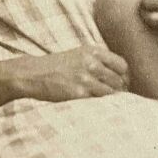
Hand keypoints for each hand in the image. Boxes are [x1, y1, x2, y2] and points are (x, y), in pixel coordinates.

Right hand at [12, 45, 129, 101]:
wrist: (33, 74)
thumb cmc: (58, 66)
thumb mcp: (79, 54)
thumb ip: (99, 60)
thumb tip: (122, 77)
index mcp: (93, 51)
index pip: (122, 66)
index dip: (124, 78)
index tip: (121, 85)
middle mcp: (91, 62)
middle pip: (119, 81)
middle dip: (119, 91)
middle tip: (114, 98)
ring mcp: (85, 78)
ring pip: (111, 93)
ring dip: (110, 100)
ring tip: (105, 103)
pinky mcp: (78, 93)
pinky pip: (98, 102)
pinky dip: (99, 105)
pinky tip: (94, 106)